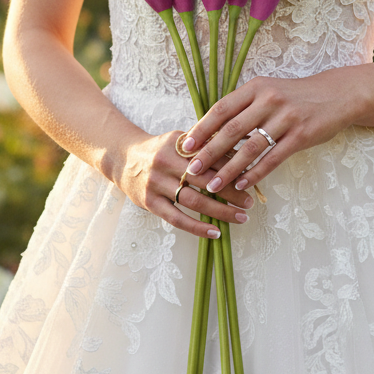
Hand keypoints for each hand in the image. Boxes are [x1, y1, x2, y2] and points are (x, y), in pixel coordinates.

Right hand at [115, 131, 254, 240]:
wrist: (122, 157)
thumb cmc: (159, 150)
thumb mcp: (179, 140)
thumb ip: (205, 145)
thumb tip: (240, 151)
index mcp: (178, 144)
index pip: (210, 156)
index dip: (232, 167)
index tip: (251, 177)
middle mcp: (166, 162)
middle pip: (205, 179)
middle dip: (231, 191)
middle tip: (250, 202)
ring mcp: (157, 183)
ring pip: (193, 201)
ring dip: (220, 211)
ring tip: (240, 217)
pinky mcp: (150, 202)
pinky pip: (176, 218)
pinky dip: (197, 227)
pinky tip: (215, 233)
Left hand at [179, 74, 353, 195]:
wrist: (336, 95)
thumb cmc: (296, 96)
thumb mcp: (268, 92)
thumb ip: (244, 107)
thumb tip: (211, 130)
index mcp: (256, 88)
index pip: (221, 109)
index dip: (201, 128)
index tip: (185, 146)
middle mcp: (269, 100)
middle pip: (231, 130)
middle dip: (208, 152)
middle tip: (192, 170)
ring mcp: (286, 118)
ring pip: (250, 148)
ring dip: (229, 169)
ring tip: (213, 185)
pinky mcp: (301, 135)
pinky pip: (273, 158)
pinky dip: (255, 173)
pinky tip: (241, 185)